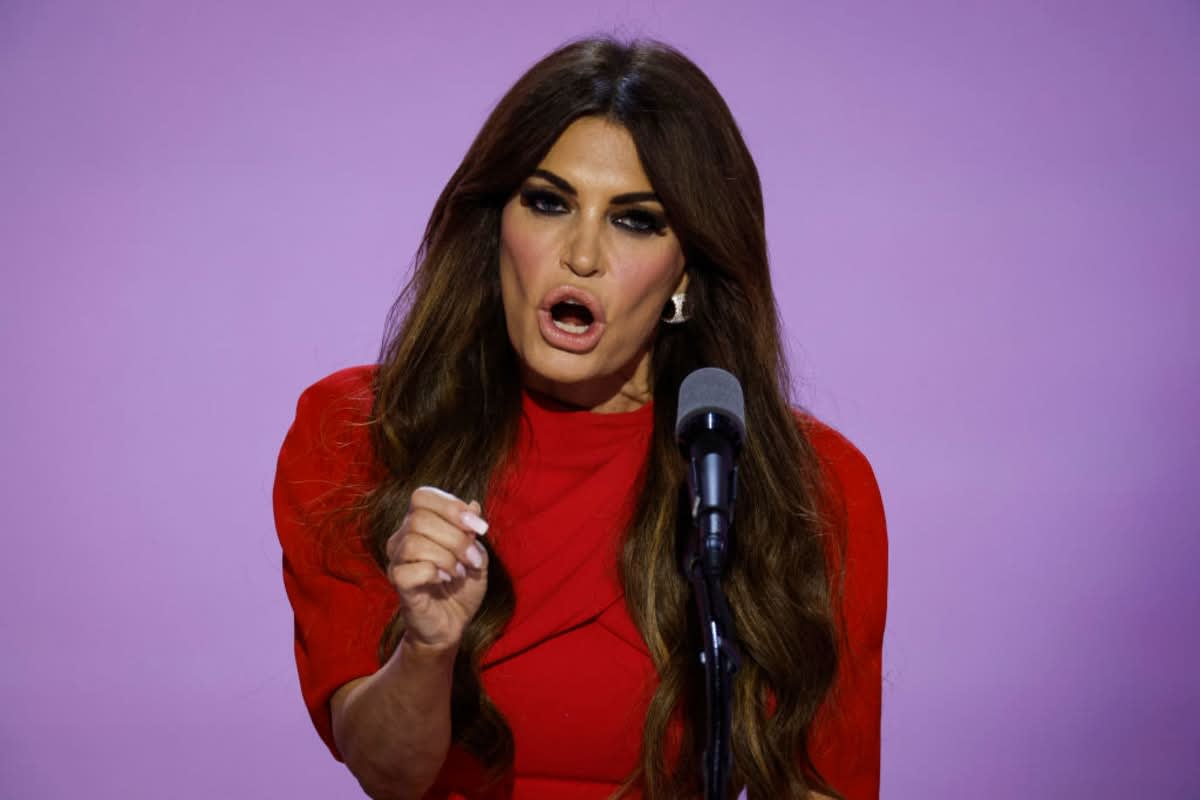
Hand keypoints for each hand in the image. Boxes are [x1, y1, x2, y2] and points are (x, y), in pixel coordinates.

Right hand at [385, 486, 489, 651]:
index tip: (479, 528)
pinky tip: (444, 580)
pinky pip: (410, 569)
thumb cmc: (462, 587)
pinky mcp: (398, 585)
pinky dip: (434, 573)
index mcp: (418, 523)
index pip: (422, 496)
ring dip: (447, 557)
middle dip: (456, 538)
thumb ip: (472, 530)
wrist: (454, 624)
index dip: (451, 506)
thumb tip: (473, 506)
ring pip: (414, 542)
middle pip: (420, 518)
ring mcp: (397, 561)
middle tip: (471, 559)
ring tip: (459, 572)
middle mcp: (402, 538)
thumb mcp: (477, 554)